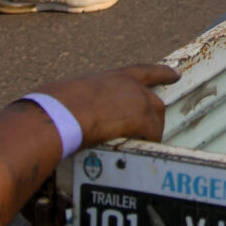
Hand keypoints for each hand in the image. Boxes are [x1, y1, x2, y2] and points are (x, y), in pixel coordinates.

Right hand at [37, 63, 179, 146]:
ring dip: (149, 133)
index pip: (143, 72)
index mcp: (111, 77)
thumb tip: (65, 120)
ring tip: (139, 147)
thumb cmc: (51, 107)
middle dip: (152, 118)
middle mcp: (129, 85)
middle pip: (153, 102)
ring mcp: (137, 100)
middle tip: (149, 130)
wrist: (56, 113)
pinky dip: (147, 143)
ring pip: (155, 118)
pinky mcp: (139, 117)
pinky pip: (152, 133)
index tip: (175, 74)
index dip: (161, 74)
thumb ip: (79, 104)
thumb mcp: (68, 98)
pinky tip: (140, 154)